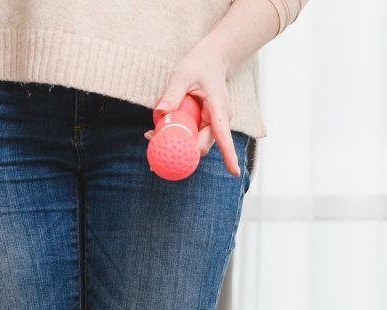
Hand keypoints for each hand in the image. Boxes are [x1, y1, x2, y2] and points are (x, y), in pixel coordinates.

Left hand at [150, 39, 240, 175]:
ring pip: (195, 143)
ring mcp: (213, 125)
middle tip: (155, 145)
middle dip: (182, 151)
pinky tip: (160, 129)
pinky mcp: (205, 126)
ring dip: (177, 143)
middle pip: (202, 146)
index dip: (229, 155)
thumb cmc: (199, 65)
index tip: (234, 173)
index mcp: (219, 109)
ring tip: (152, 133)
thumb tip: (160, 112)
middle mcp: (220, 121)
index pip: (225, 136)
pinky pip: (191, 136)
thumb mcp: (182, 74)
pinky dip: (178, 135)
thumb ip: (172, 93)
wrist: (212, 60)